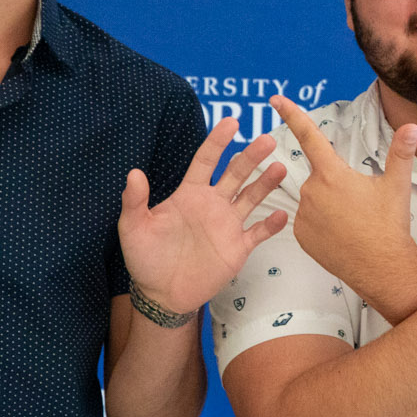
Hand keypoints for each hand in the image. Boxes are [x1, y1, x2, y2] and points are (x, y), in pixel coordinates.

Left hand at [119, 119, 288, 318]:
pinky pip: (259, 232)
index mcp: (189, 194)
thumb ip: (135, 201)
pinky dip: (272, 225)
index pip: (206, 161)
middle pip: (236, 173)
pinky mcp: (238, 248)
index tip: (232, 122)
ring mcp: (228, 225)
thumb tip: (134, 172)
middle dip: (251, 156)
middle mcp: (212, 204)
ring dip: (266, 183)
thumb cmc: (146, 258)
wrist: (162, 294)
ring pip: (252, 197)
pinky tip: (283, 215)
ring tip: (279, 168)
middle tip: (267, 139)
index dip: (218, 141)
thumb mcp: (133, 228)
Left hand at [271, 93, 416, 296]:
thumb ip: (401, 152)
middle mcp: (312, 191)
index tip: (276, 100)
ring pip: (314, 199)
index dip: (292, 115)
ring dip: (329, 204)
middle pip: (320, 176)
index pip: (309, 136)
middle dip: (337, 184)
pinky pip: (308, 221)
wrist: (381, 267)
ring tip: (353, 222)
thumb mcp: (397, 185)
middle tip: (361, 203)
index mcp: (333, 173)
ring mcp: (303, 215)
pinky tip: (340, 234)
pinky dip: (321, 223)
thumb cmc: (389, 225)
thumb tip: (412, 126)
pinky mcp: (301, 235)